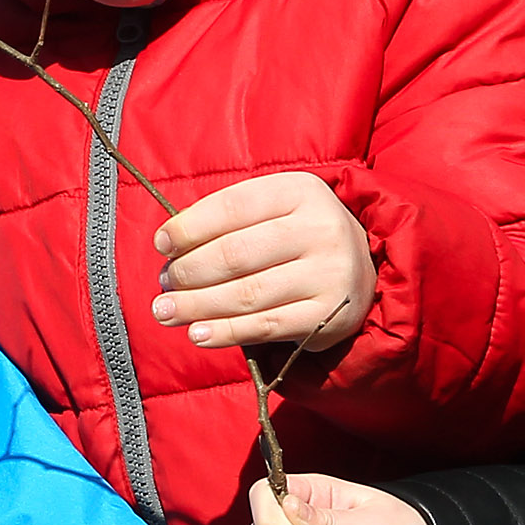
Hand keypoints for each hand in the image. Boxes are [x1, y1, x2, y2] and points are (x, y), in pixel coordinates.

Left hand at [151, 172, 375, 349]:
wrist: (362, 271)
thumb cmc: (299, 237)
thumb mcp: (274, 210)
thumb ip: (227, 219)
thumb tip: (169, 247)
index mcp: (302, 191)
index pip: (233, 207)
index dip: (189, 227)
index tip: (162, 244)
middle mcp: (321, 229)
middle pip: (235, 253)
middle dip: (188, 271)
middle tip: (165, 284)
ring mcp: (328, 274)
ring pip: (245, 294)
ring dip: (197, 306)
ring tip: (166, 311)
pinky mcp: (327, 316)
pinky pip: (265, 327)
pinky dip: (225, 332)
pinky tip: (198, 333)